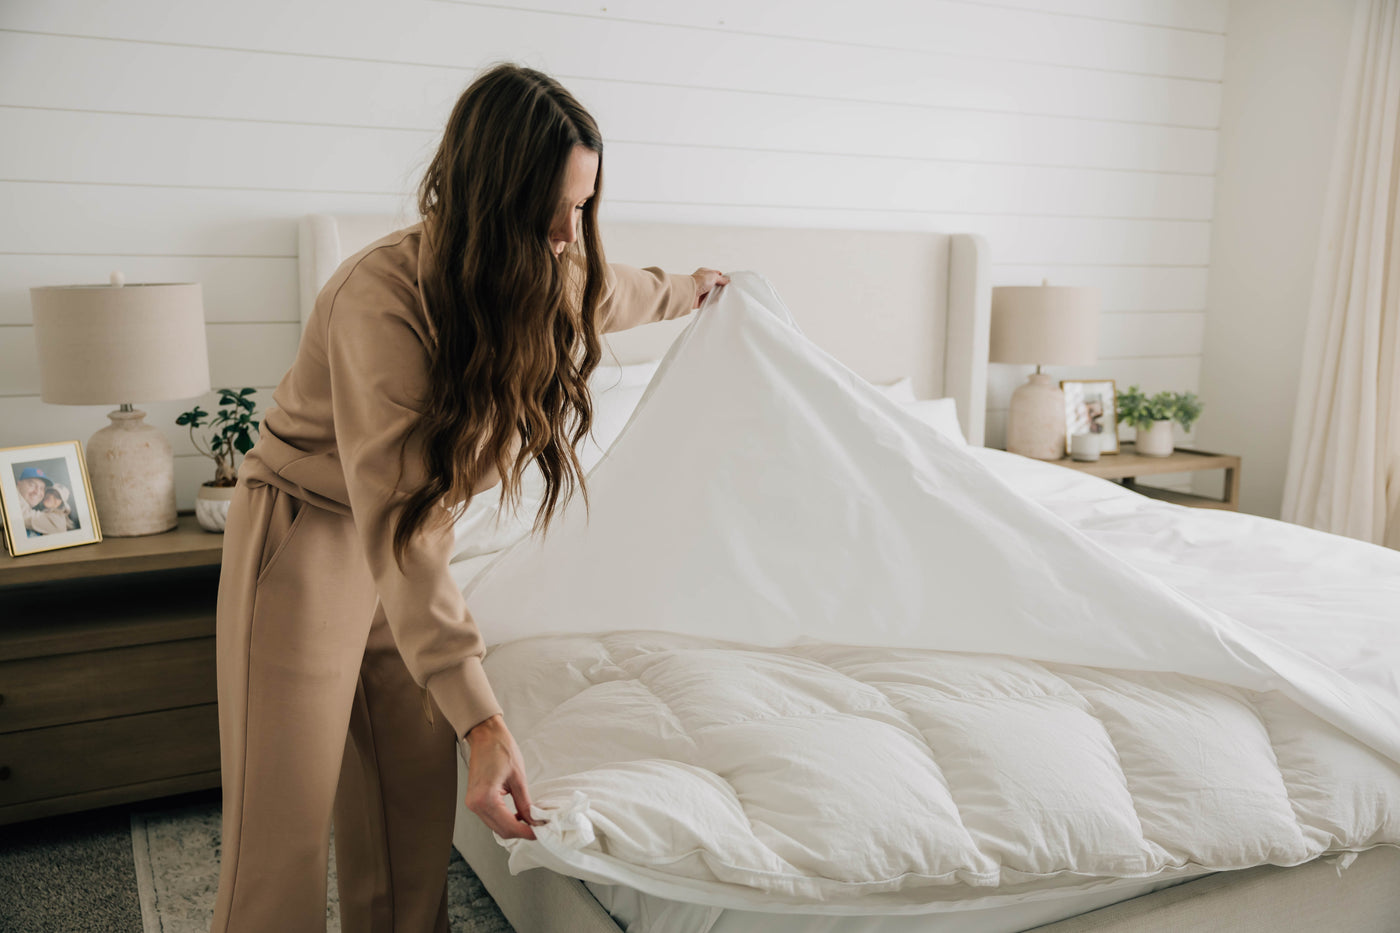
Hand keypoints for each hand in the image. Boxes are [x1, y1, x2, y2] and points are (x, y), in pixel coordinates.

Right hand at [463, 714, 539, 839]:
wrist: (485, 735)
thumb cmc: (501, 749)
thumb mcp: (518, 778)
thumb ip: (525, 804)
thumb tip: (535, 821)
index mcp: (485, 798)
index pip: (509, 826)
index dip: (526, 832)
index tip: (540, 832)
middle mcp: (475, 805)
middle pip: (501, 830)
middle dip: (520, 832)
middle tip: (538, 828)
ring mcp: (472, 804)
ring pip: (495, 827)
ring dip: (513, 827)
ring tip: (530, 822)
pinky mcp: (474, 801)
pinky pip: (491, 818)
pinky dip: (504, 820)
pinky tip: (517, 816)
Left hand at [690, 268, 729, 308]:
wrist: (689, 292)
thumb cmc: (698, 281)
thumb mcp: (713, 276)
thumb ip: (721, 278)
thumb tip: (726, 280)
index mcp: (704, 273)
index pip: (715, 274)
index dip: (721, 278)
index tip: (727, 282)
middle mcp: (702, 281)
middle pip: (714, 285)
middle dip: (719, 288)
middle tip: (725, 290)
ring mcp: (701, 290)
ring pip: (712, 293)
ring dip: (716, 295)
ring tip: (721, 296)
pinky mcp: (700, 300)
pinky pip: (708, 301)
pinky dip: (712, 302)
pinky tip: (716, 302)